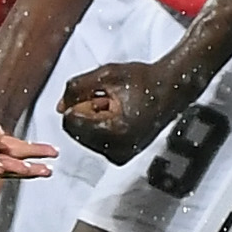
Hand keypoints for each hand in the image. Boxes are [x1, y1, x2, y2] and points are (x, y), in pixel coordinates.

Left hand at [59, 56, 201, 166]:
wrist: (172, 90)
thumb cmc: (144, 80)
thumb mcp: (105, 74)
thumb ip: (76, 88)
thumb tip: (60, 107)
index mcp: (115, 131)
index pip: (71, 122)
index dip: (78, 104)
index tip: (98, 95)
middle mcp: (118, 149)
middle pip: (76, 132)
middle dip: (85, 113)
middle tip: (109, 100)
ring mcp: (121, 155)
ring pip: (84, 137)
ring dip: (93, 120)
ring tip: (116, 107)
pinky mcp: (122, 157)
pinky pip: (95, 142)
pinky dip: (100, 127)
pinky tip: (119, 115)